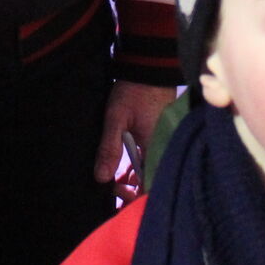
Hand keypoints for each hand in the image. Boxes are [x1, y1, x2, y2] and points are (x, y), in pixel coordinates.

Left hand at [93, 81, 176, 200]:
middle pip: (152, 181)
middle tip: (113, 189)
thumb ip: (110, 148)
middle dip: (133, 191)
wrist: (149, 68)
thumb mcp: (116, 118)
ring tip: (115, 182)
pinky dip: (139, 168)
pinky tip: (125, 171)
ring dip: (135, 180)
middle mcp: (163, 148)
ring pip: (151, 172)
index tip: (116, 192)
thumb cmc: (134, 90)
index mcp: (156, 148)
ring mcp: (163, 143)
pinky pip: (151, 160)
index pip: (150, 185)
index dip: (135, 197)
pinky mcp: (159, 138)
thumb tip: (101, 178)